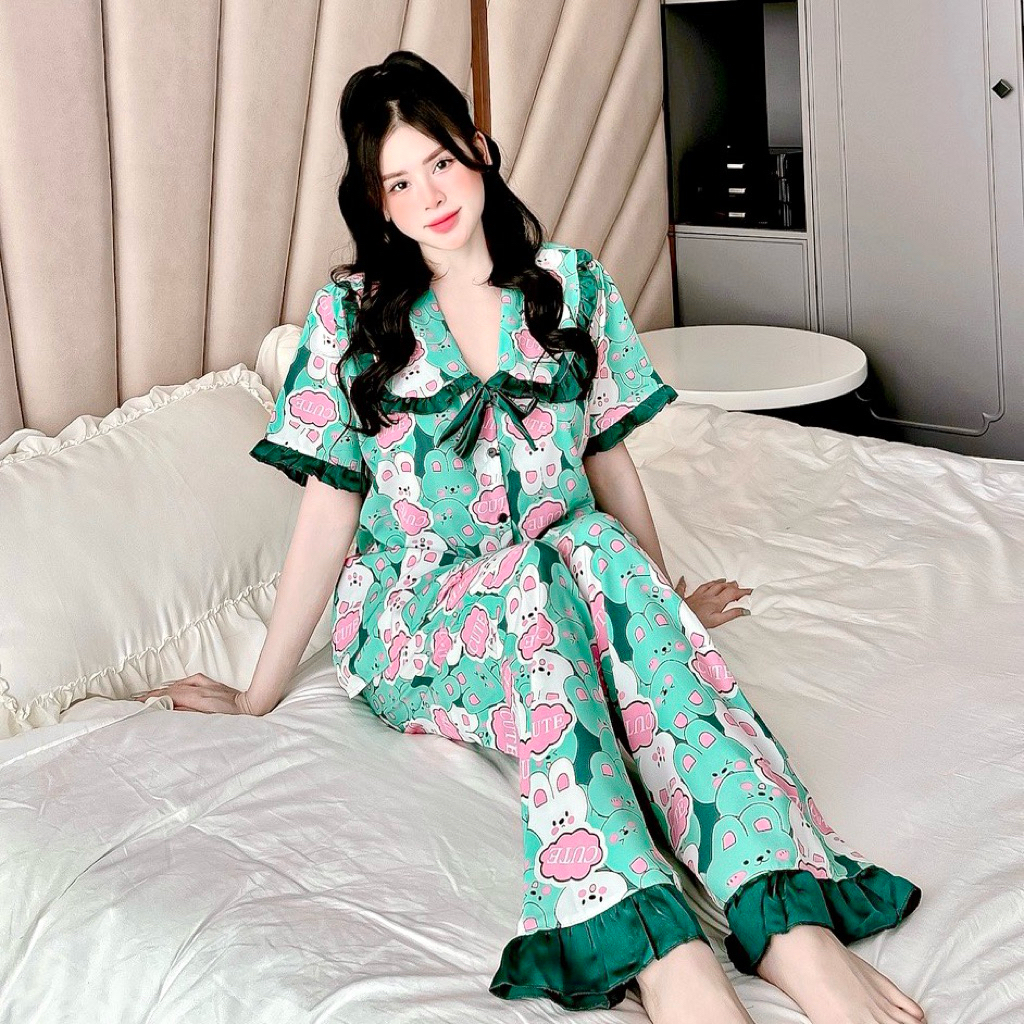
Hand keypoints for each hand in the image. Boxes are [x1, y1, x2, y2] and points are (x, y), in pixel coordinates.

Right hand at [130, 673, 255, 714]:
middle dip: (152, 694)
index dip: (151, 698)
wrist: (252, 706)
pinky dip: (178, 683)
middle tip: (136, 699)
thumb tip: (169, 708)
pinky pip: (189, 680)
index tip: (136, 702)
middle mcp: (200, 687)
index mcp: (197, 696)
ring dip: (163, 689)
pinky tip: (173, 686)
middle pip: (170, 688)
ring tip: (148, 694)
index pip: (168, 695)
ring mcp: (206, 684)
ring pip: (178, 684)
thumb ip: (187, 713)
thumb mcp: (208, 720)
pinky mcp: (211, 683)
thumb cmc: (233, 717)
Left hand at [675, 576, 752, 629]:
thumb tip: (745, 611)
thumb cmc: (698, 621)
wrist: (679, 620)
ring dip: (717, 582)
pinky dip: (684, 583)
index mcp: (715, 601)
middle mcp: (706, 595)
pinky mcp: (684, 598)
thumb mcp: (717, 621)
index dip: (743, 592)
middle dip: (731, 585)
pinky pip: (683, 588)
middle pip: (721, 587)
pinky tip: (683, 579)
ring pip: (708, 585)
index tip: (751, 591)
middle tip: (738, 585)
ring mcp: (695, 595)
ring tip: (724, 580)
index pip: (732, 593)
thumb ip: (731, 614)